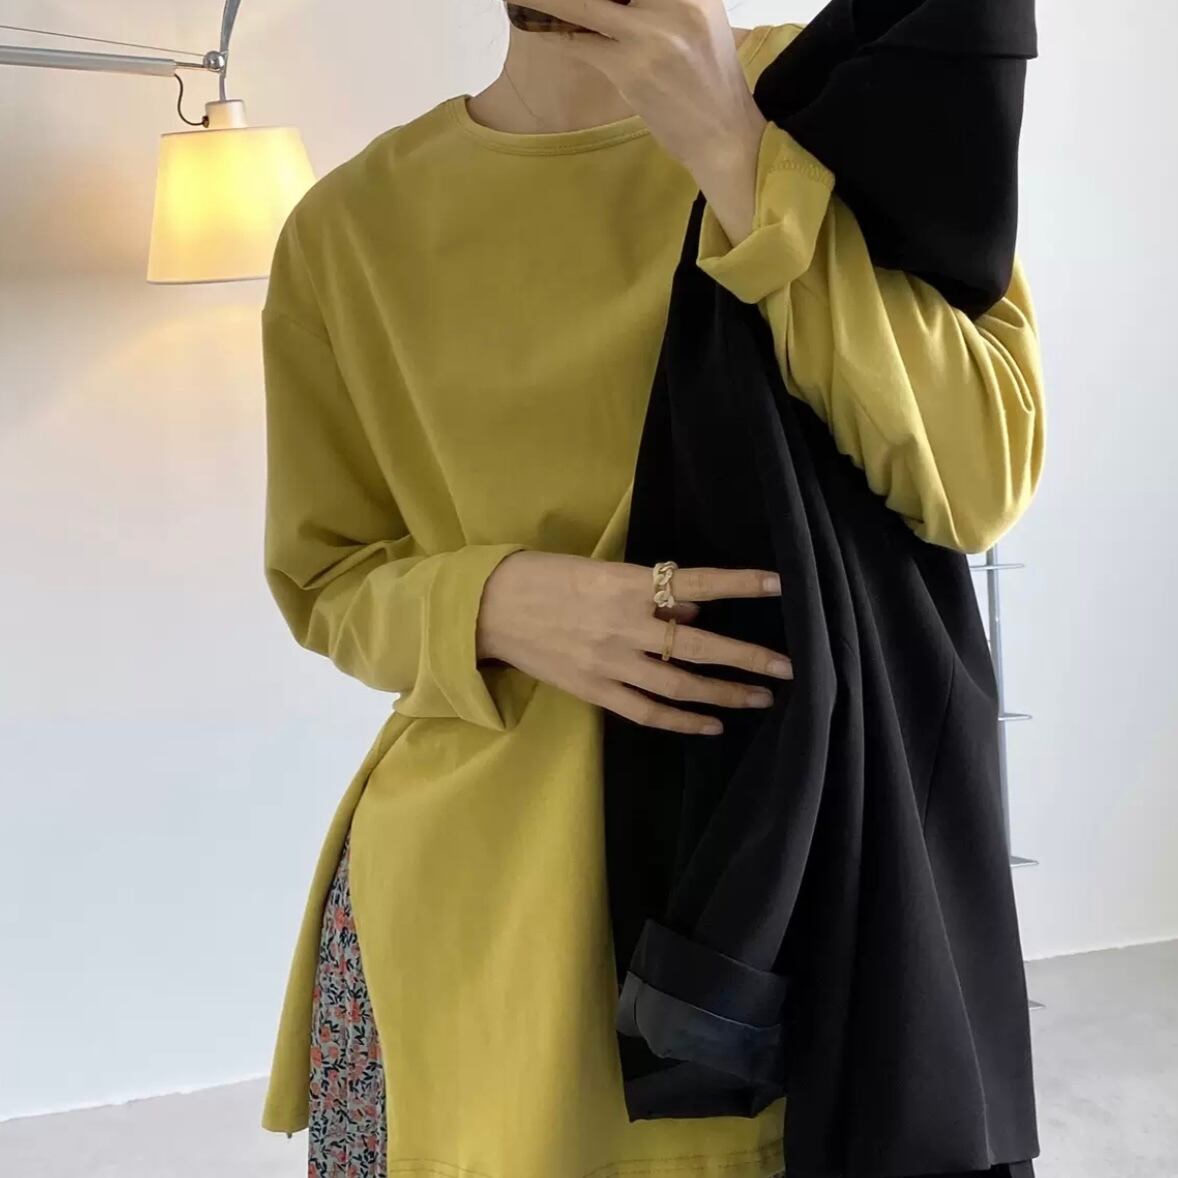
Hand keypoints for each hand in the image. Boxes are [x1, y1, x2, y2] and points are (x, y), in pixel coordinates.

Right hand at [476, 550, 792, 735]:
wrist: (490, 609)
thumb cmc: (546, 577)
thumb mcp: (600, 571)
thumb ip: (650, 592)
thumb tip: (697, 610)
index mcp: (625, 585)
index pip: (696, 582)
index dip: (739, 584)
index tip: (780, 584)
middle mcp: (623, 626)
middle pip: (698, 646)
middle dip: (747, 657)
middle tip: (787, 667)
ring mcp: (609, 663)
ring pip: (680, 686)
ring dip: (725, 694)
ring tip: (760, 697)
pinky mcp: (595, 691)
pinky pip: (648, 712)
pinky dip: (683, 722)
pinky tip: (712, 725)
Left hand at [512, 0, 767, 243]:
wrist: (724, 136)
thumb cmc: (708, 80)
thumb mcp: (701, 19)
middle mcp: (678, 2)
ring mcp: (652, 36)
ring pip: (583, 5)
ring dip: (543, 0)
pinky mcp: (632, 70)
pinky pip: (581, 42)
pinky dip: (554, 31)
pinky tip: (534, 22)